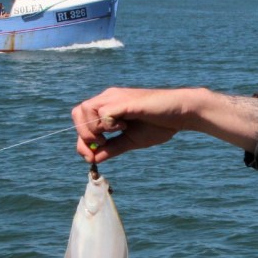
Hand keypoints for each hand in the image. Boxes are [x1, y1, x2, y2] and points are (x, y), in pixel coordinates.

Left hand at [71, 87, 196, 163]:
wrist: (181, 113)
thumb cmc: (159, 124)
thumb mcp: (131, 141)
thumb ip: (112, 148)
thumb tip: (94, 159)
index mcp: (108, 107)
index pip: (81, 120)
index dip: (81, 140)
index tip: (91, 157)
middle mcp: (108, 98)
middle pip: (77, 112)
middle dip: (83, 134)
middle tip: (101, 145)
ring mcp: (115, 97)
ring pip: (85, 110)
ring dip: (93, 129)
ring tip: (112, 135)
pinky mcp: (125, 101)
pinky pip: (103, 112)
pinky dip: (107, 125)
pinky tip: (124, 127)